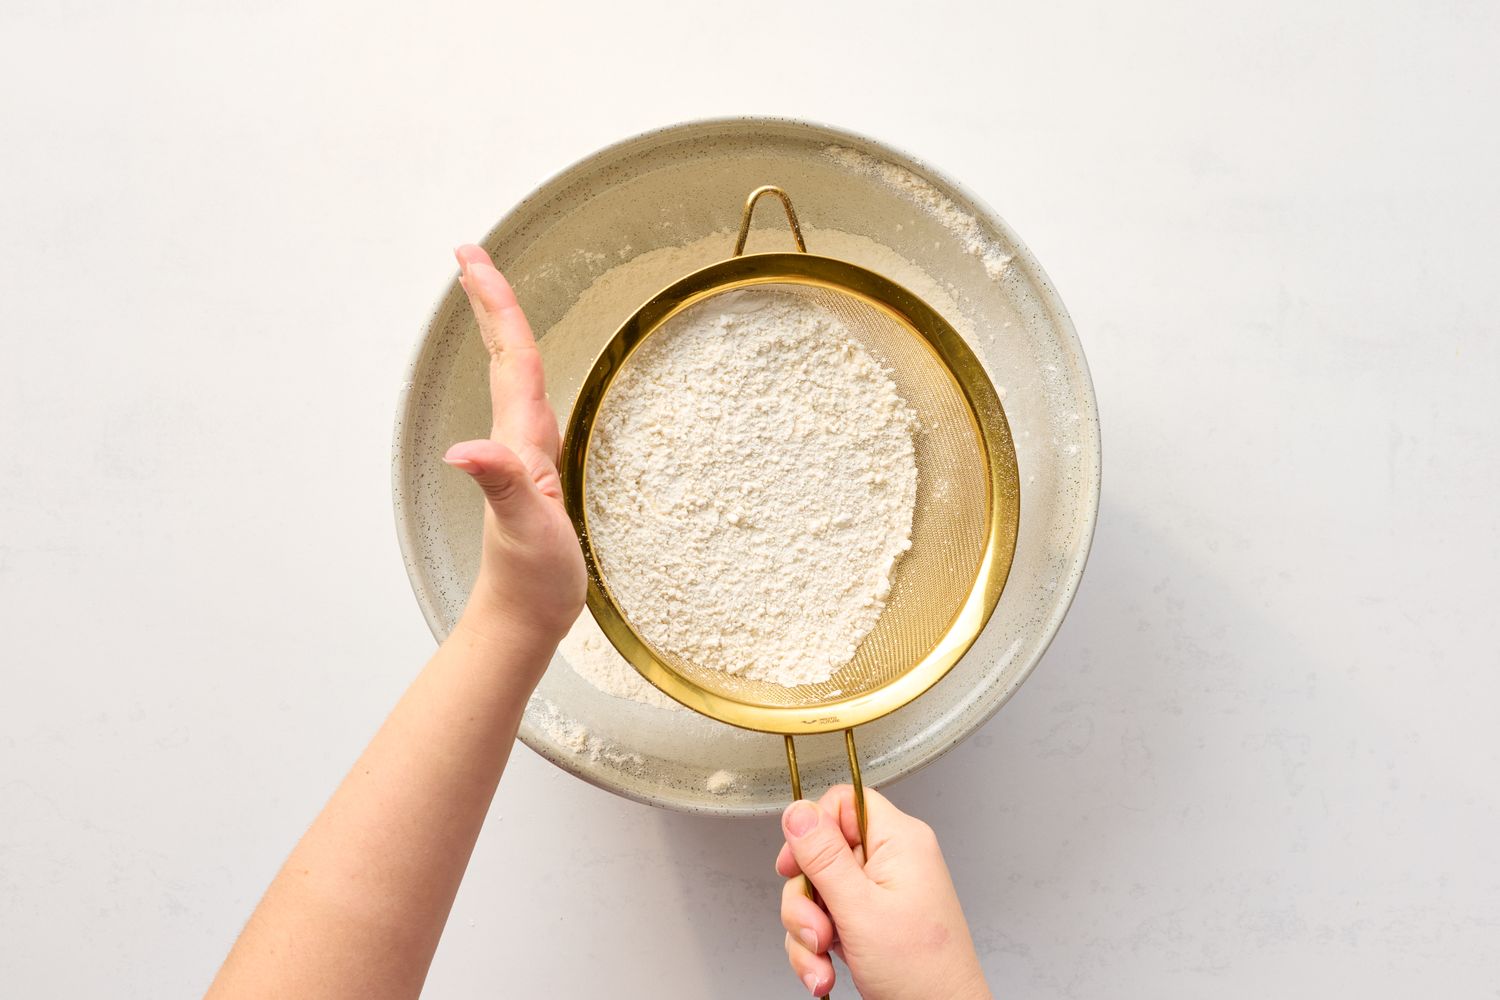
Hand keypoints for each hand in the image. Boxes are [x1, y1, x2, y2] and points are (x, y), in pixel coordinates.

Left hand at [445, 245, 585, 652]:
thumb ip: (500, 484)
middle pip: (502, 357)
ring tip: (494, 296)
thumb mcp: (525, 529)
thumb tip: (464, 450)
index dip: (496, 306)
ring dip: (501, 332)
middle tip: (472, 255)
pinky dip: (522, 373)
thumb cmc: (530, 579)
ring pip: (510, 376)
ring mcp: (523, 456)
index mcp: (520, 442)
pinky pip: (527, 404)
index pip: (510, 359)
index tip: (473, 258)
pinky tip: (525, 374)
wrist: (522, 618)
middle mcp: (516, 440)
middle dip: (489, 303)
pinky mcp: (534, 473)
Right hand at [775, 786, 990, 999]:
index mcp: (899, 841)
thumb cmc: (921, 970)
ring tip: (822, 959)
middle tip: (817, 928)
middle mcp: (889, 861)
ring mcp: (876, 894)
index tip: (796, 865)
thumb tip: (798, 811)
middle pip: (820, 853)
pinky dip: (815, 949)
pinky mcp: (866, 921)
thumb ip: (824, 856)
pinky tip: (824, 971)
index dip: (813, 830)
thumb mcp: (860, 908)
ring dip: (807, 931)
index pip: (843, 802)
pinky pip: (823, 919)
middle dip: (806, 898)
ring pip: (816, 892)